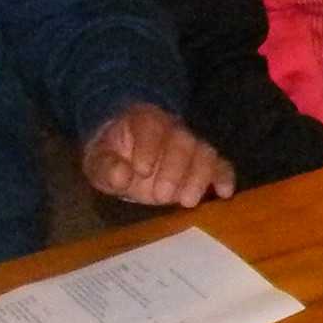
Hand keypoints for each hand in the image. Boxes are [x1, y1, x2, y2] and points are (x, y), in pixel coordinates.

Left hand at [82, 103, 234, 208]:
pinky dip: (224, 178)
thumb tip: (121, 176)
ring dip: (199, 177)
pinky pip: (221, 165)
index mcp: (143, 121)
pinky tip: (224, 193)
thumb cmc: (113, 157)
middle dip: (174, 169)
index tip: (141, 171)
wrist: (127, 158)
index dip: (148, 147)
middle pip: (183, 141)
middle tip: (161, 195)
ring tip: (186, 201)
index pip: (151, 127)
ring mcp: (192, 145)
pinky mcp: (205, 164)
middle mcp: (173, 128)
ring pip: (205, 153)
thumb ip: (106, 167)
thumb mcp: (98, 161)